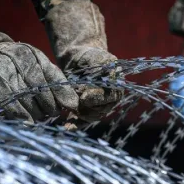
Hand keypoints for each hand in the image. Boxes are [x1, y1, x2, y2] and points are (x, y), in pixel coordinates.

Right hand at [0, 0, 78, 122]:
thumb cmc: (8, 64)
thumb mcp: (29, 64)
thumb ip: (47, 78)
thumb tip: (68, 101)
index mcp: (35, 55)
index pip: (55, 76)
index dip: (65, 94)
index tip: (72, 108)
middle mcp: (22, 60)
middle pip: (42, 90)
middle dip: (50, 106)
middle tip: (50, 115)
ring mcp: (5, 69)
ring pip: (27, 97)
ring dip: (36, 113)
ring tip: (38, 119)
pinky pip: (9, 100)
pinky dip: (19, 113)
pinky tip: (27, 122)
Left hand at [45, 1, 122, 121]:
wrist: (78, 59)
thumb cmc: (90, 56)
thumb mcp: (98, 58)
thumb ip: (103, 70)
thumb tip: (99, 87)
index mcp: (116, 86)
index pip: (110, 97)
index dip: (96, 97)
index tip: (83, 96)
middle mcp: (109, 100)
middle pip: (100, 110)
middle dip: (86, 107)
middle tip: (72, 101)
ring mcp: (98, 106)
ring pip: (91, 116)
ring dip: (79, 116)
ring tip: (68, 113)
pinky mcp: (86, 110)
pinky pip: (82, 120)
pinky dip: (75, 124)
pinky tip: (67, 126)